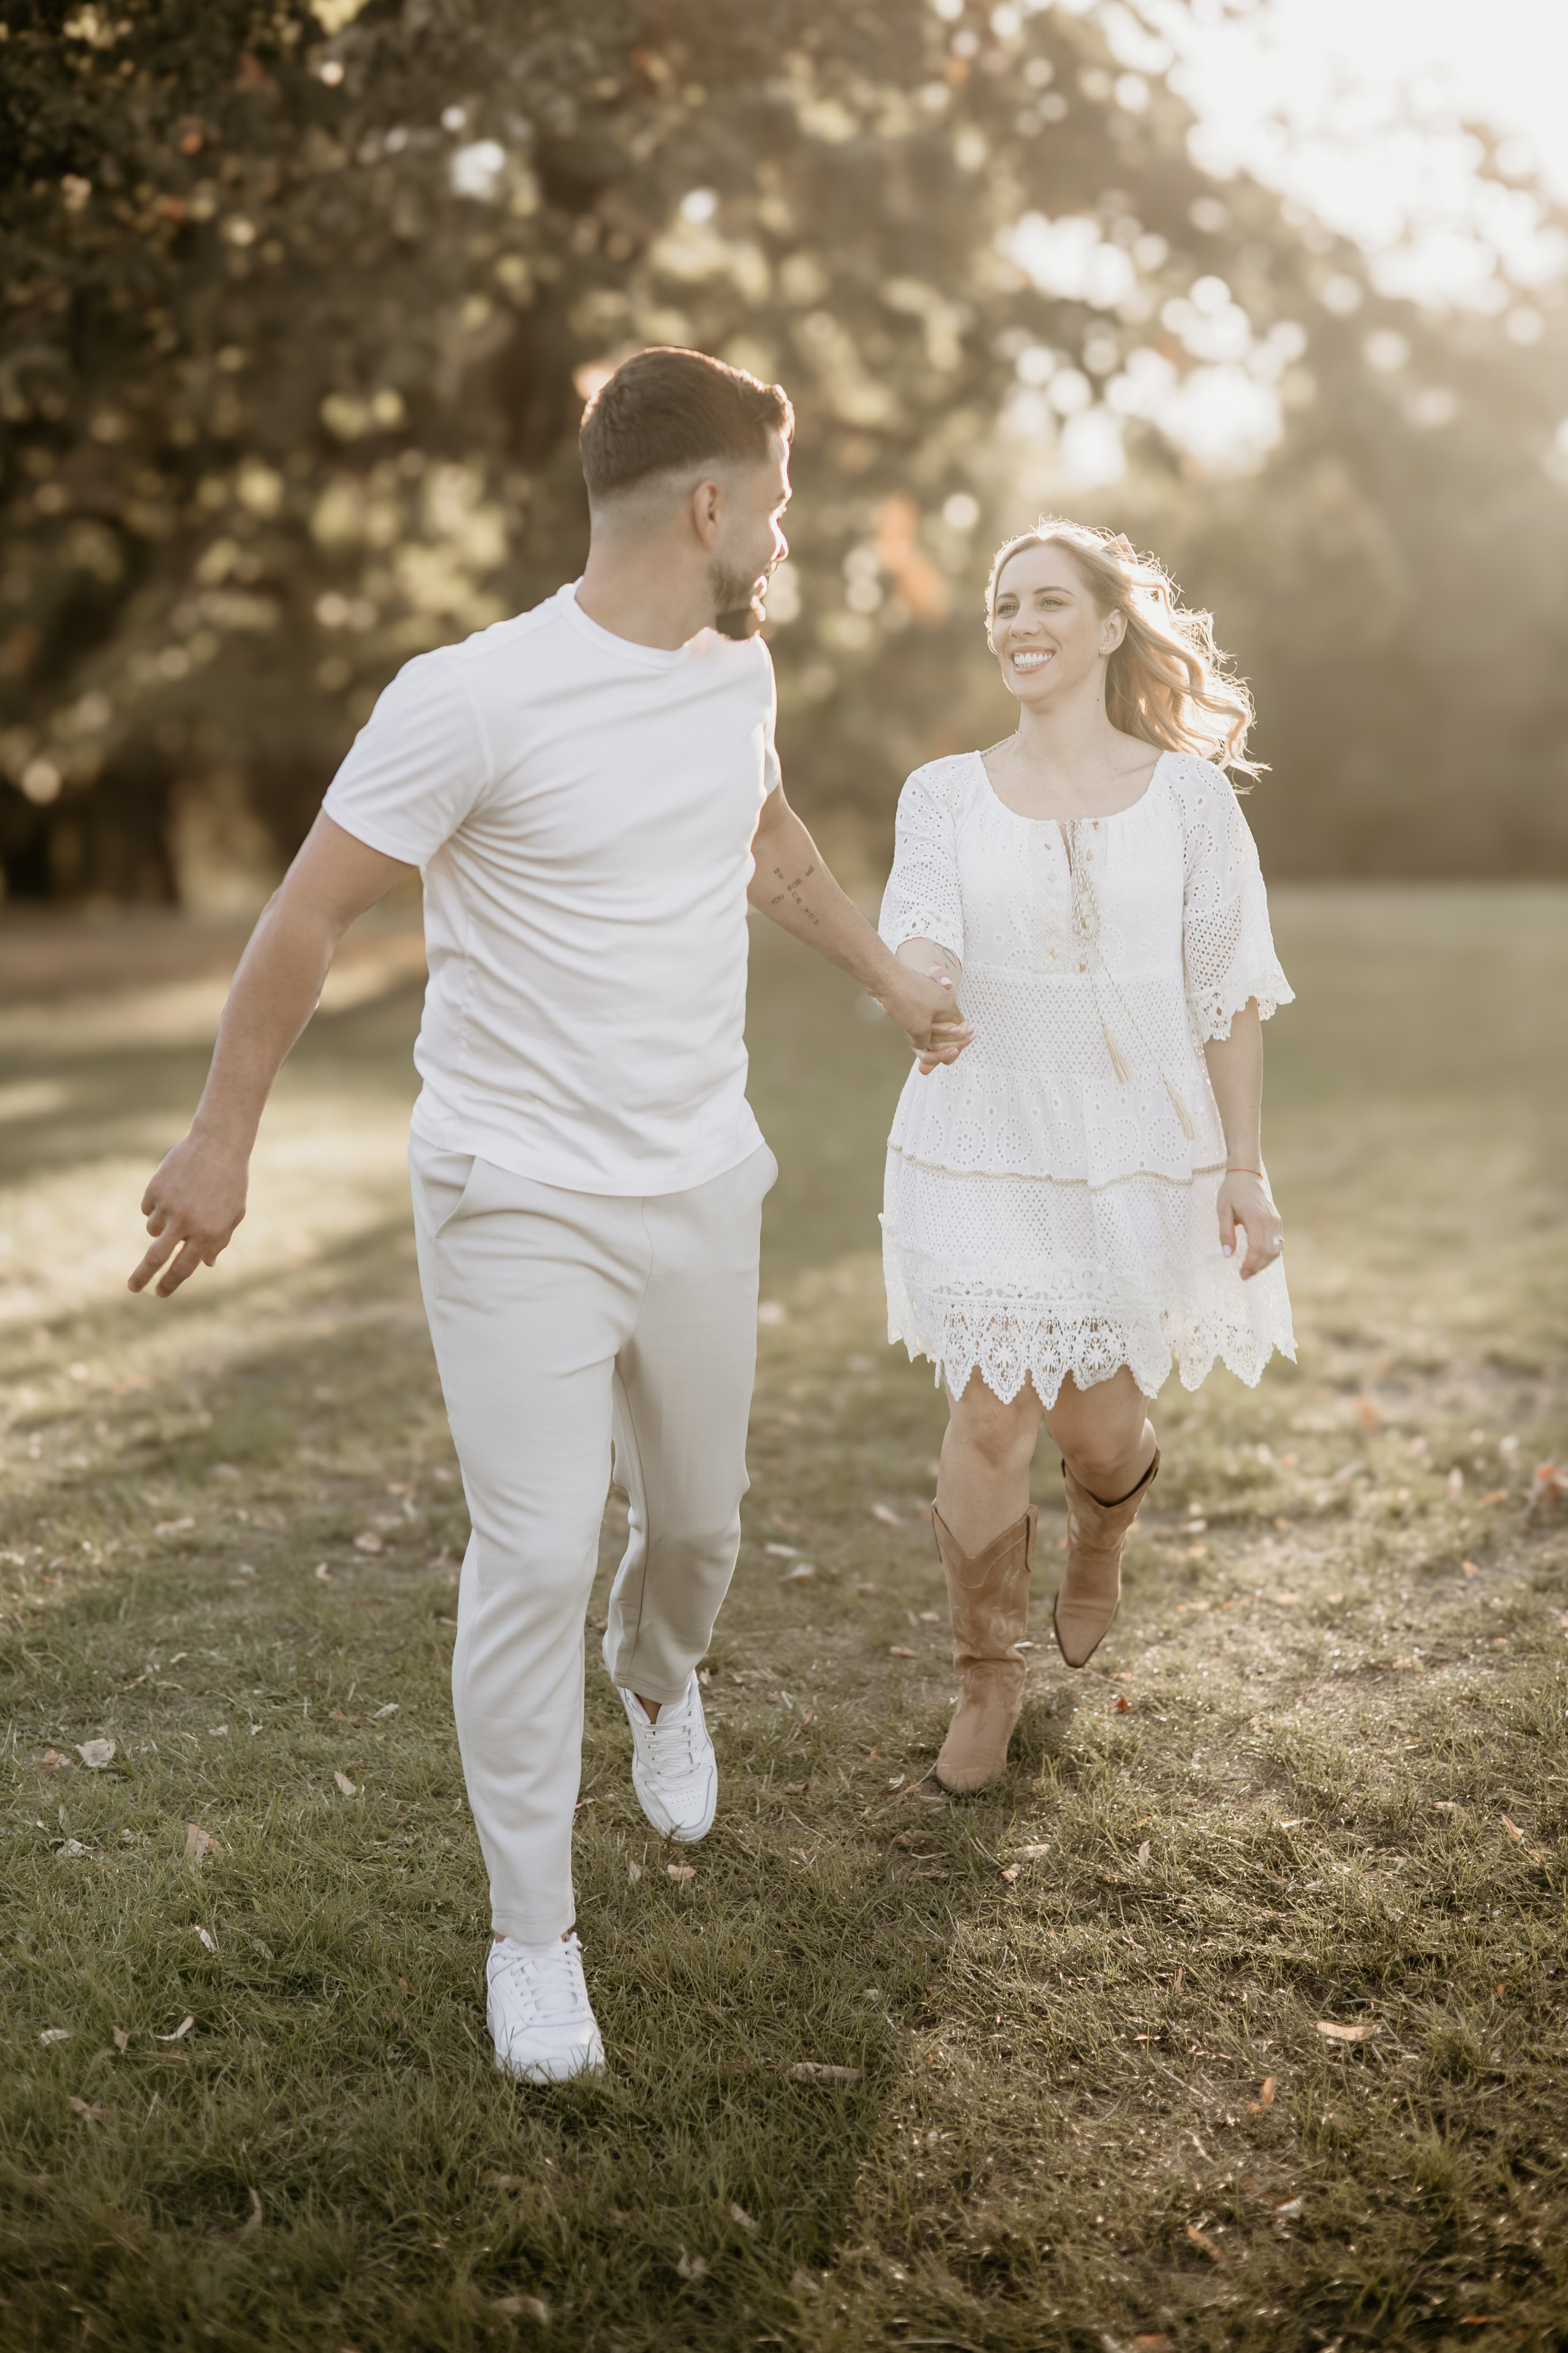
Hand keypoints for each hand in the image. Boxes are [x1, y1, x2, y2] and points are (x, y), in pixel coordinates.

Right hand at [128, 1130, 249, 1297]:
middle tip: (132, 1287)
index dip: (170, 1283)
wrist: (218, 1144)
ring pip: (152, 1229)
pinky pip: (148, 1208)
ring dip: (160, 1227)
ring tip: (181, 1205)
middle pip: (155, 1258)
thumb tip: (205, 1265)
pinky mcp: (155, 1189)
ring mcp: (168, 1205)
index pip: (183, 1268)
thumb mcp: (234, 1214)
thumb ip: (219, 1240)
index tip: (160, 1293)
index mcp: (208, 1232)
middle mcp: (185, 1222)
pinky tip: (174, 1189)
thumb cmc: (230, 1182)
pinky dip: (156, 1206)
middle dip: (142, 1276)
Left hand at [881, 965, 973, 1070]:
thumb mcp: (919, 1029)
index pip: (960, 1030)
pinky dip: (920, 1028)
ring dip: (931, 1038)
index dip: (957, 1046)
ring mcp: (929, 999)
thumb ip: (925, 1042)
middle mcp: (942, 1002)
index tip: (951, 1058)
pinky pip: (922, 1017)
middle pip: (949, 1028)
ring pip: (934, 1023)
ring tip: (924, 1051)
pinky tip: (913, 1036)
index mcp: (948, 1008)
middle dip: (943, 1045)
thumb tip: (922, 1046)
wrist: (885, 978)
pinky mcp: (915, 998)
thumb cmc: (905, 1000)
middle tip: (940, 1060)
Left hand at [1217, 1169, 1281, 1280]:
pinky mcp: (1277, 1221)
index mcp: (1255, 1218)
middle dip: (1257, 1267)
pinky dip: (1269, 1254)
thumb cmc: (1232, 1192)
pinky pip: (1277, 1243)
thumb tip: (1227, 1255)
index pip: (1257, 1248)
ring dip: (1264, 1263)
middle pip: (1268, 1252)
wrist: (1246, 1174)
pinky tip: (1259, 1260)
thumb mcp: (1222, 1211)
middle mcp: (1269, 1221)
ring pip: (1276, 1250)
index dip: (1250, 1264)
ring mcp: (1276, 1221)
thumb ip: (1225, 1233)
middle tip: (1244, 1276)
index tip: (1241, 1274)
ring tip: (1250, 1271)